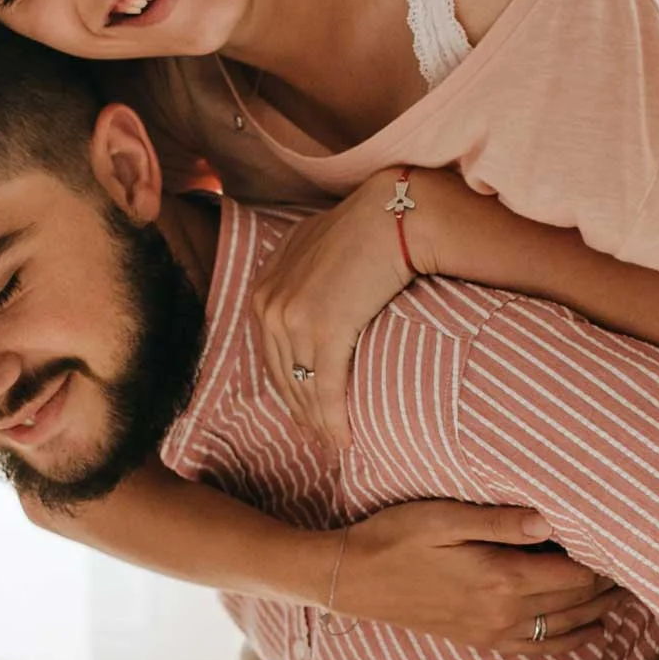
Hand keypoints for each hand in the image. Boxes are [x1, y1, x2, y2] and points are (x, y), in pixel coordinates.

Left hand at [251, 172, 432, 447]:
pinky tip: (344, 440)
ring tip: (334, 443)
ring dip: (318, 422)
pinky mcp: (324, 331)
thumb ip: (303, 277)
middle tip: (319, 438)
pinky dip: (334, 420)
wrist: (393, 217)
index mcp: (265, 286)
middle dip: (300, 412)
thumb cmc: (367, 231)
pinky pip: (325, 389)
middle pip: (282, 376)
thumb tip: (315, 300)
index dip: (287, 387)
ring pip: (302, 388)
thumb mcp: (317, 250)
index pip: (270, 352)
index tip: (302, 412)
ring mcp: (294, 319)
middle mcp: (270, 303)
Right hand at [331, 500, 619, 653]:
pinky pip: (537, 648)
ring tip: (629, 598)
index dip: (606, 560)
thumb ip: (501, 521)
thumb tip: (553, 521)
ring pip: (564, 628)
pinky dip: (569, 642)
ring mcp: (492, 632)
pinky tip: (589, 633)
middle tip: (643, 568)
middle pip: (576, 601)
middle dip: (611, 586)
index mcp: (501, 578)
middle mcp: (504, 613)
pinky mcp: (480, 640)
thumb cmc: (396, 536)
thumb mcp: (446, 517)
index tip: (631, 543)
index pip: (574, 572)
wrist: (354, 580)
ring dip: (599, 614)